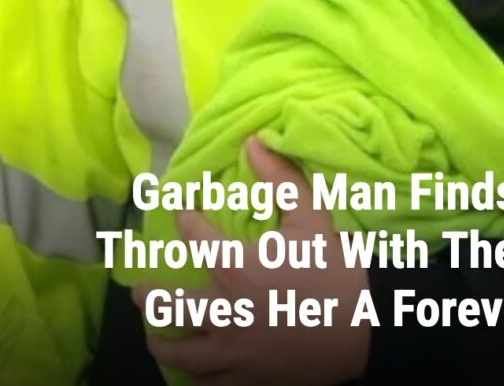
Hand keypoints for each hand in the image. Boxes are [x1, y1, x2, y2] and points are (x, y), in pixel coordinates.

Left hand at [132, 138, 370, 384]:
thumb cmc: (334, 270)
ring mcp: (232, 353)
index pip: (195, 237)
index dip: (185, 219)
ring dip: (161, 339)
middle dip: (148, 295)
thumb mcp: (310, 217)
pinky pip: (207, 382)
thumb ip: (278, 178)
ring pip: (179, 352)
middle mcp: (223, 313)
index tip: (182, 210)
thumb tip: (252, 141)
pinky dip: (194, 373)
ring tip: (155, 332)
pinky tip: (195, 365)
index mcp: (235, 269)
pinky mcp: (247, 380)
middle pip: (167, 307)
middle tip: (139, 288)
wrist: (364, 332)